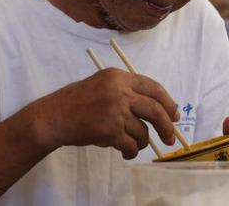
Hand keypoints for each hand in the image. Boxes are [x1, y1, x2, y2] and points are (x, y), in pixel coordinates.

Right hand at [33, 68, 179, 159]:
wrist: (54, 117)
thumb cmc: (78, 102)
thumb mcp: (104, 84)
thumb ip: (128, 91)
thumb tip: (160, 108)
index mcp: (120, 77)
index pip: (154, 88)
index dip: (168, 102)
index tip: (174, 114)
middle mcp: (119, 91)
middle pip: (155, 110)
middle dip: (167, 126)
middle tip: (171, 138)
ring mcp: (115, 111)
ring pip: (143, 131)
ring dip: (143, 141)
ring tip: (135, 144)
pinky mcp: (109, 130)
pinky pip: (131, 144)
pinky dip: (132, 151)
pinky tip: (127, 152)